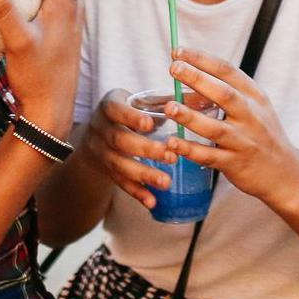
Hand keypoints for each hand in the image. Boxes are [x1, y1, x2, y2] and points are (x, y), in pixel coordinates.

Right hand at [81, 89, 177, 210]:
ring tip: (166, 182)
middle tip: (171, 155)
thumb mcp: (138, 101)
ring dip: (143, 174)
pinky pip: (120, 183)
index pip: (116, 110)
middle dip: (145, 149)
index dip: (131, 118)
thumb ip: (166, 101)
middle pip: (119, 140)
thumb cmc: (128, 112)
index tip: (150, 124)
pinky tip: (152, 202)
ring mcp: (102, 152)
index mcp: (110, 106)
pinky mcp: (107, 171)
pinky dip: (136, 193)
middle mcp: (101, 129)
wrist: (95, 134)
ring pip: (119, 165)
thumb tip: (202, 96)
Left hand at [161, 47, 298, 206]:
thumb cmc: (262, 134)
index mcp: (254, 97)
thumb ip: (227, 92)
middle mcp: (251, 116)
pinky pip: (209, 156)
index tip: (179, 51)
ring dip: (190, 117)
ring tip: (169, 107)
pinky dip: (190, 149)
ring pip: (215, 128)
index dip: (202, 59)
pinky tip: (172, 143)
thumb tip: (187, 77)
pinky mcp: (235, 163)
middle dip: (198, 80)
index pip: (228, 71)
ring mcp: (243, 141)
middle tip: (174, 68)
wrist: (284, 172)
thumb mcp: (254, 108)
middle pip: (224, 94)